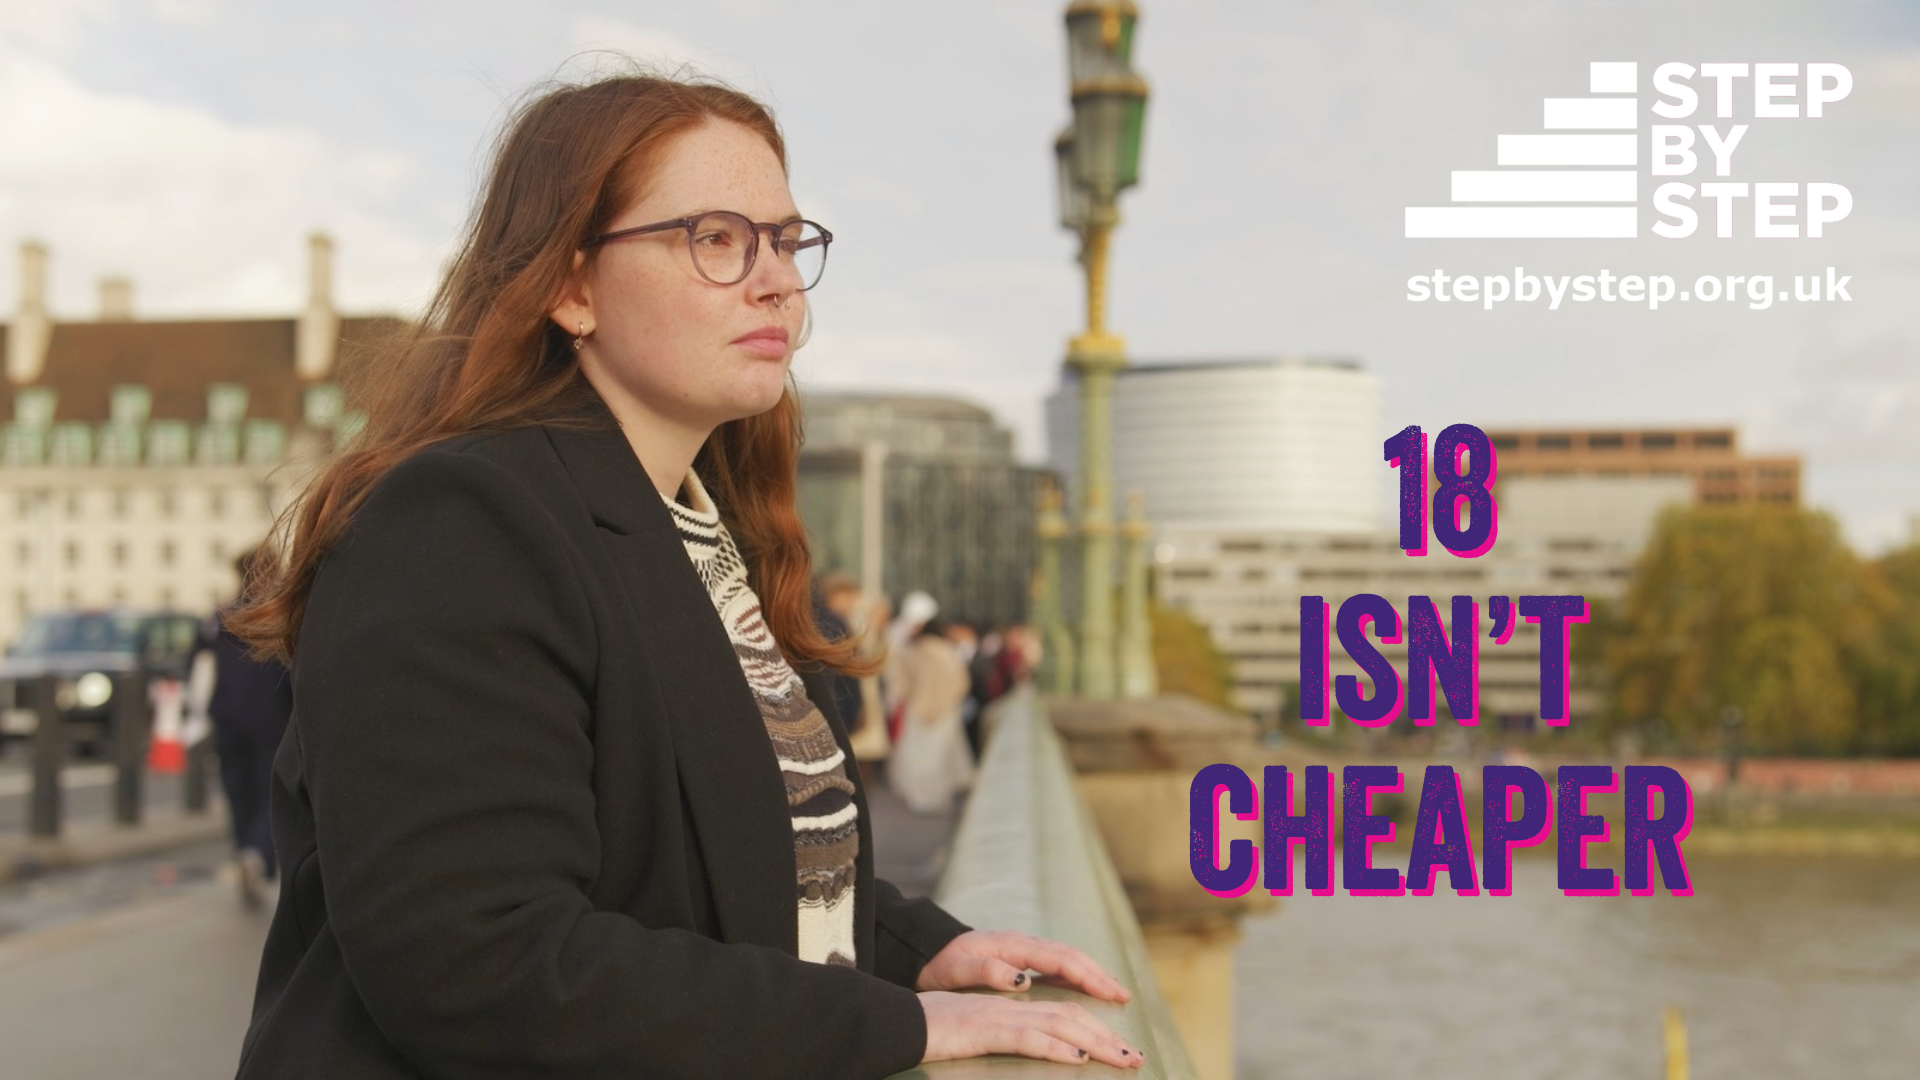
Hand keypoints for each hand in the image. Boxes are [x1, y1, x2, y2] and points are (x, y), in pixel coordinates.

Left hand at [916, 929, 1132, 1003]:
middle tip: (1125, 996)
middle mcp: (1023, 943)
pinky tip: (1085, 987)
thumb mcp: (958, 968)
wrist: (926, 949)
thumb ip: (988, 970)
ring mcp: (1023, 949)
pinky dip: (1076, 974)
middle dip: (1100, 975)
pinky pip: (1056, 964)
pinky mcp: (1020, 957)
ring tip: (1115, 992)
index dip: (1088, 975)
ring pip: (1067, 958)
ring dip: (1092, 973)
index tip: (1110, 992)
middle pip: (1071, 956)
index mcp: (1013, 945)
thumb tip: (1021, 979)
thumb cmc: (940, 962)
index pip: (1060, 959)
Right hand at [919, 991, 1143, 1067]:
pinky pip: (1026, 1037)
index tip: (1119, 1044)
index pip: (1062, 1009)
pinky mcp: (984, 1031)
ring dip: (1095, 1042)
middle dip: (1107, 1036)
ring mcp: (999, 1016)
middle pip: (1070, 1014)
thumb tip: (1040, 1046)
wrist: (896, 1020)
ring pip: (1058, 1023)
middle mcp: (1011, 1005)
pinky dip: (1054, 1046)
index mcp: (1011, 1005)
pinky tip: (1075, 1056)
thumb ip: (1006, 1035)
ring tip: (1121, 1059)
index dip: (1094, 1023)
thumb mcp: (975, 1033)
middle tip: (1135, 1057)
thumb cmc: (932, 1030)